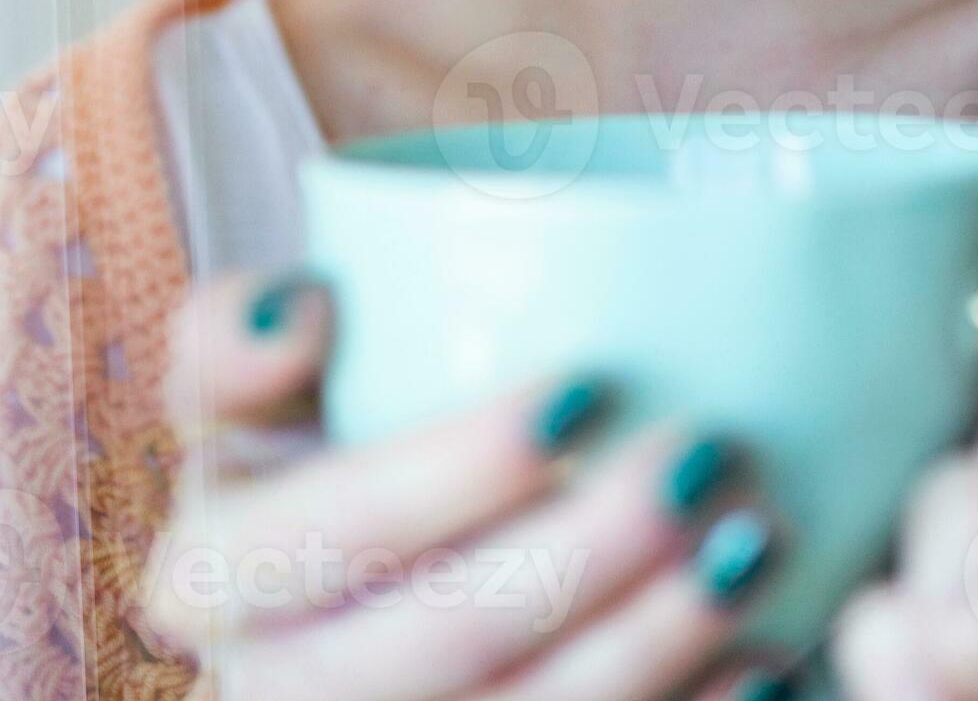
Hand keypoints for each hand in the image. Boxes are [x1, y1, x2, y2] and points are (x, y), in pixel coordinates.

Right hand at [140, 269, 791, 700]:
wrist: (365, 590)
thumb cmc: (317, 452)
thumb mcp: (251, 382)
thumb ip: (234, 330)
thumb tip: (295, 314)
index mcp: (210, 579)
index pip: (324, 530)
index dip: (450, 467)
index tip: (586, 385)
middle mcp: (277, 695)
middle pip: (436, 647)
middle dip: (580, 560)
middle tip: (704, 459)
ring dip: (649, 648)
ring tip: (753, 548)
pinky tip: (767, 664)